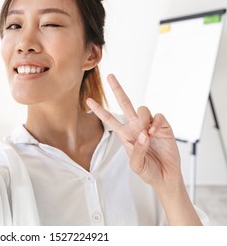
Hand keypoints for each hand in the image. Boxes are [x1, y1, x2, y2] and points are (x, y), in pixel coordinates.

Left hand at [86, 74, 182, 189]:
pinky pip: (158, 116)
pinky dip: (156, 122)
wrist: (166, 177)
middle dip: (117, 89)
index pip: (109, 119)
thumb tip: (143, 133)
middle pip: (125, 103)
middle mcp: (135, 127)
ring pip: (142, 109)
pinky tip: (155, 131)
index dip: (99, 110)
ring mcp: (149, 125)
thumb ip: (137, 150)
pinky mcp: (163, 127)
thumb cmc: (148, 171)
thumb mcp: (136, 165)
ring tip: (147, 132)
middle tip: (110, 77)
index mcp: (125, 134)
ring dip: (142, 118)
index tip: (88, 100)